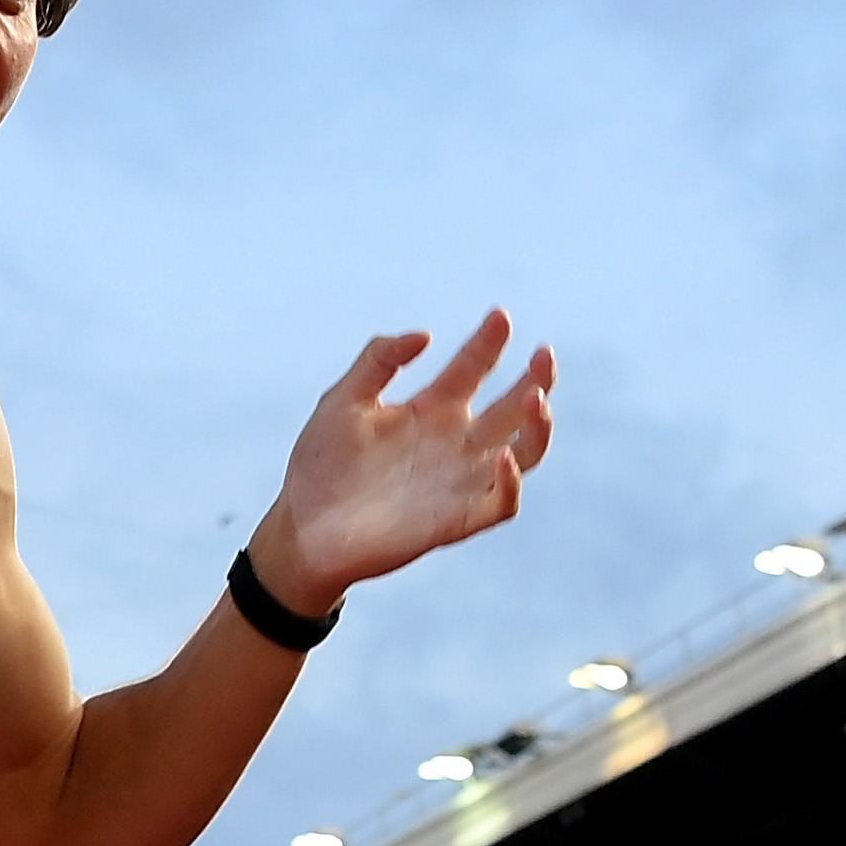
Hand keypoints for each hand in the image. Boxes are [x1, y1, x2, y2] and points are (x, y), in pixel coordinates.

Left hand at [249, 311, 555, 612]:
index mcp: (431, 409)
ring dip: (538, 426)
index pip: (473, 369)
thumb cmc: (320, 465)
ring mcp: (460, 482)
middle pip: (513, 408)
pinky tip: (500, 457)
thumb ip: (378, 361)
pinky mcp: (457, 521)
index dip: (489, 342)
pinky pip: (503, 503)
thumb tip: (425, 335)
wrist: (302, 529)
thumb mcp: (342, 400)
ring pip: (524, 451)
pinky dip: (511, 482)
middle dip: (535, 379)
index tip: (499, 316)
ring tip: (535, 397)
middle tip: (543, 353)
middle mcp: (455, 442)